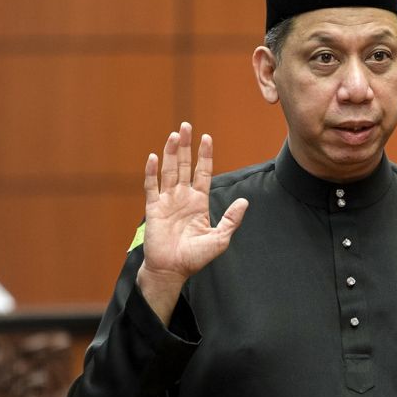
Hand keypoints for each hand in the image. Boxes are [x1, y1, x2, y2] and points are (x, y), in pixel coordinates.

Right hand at [137, 122, 248, 323]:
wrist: (172, 270)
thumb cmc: (195, 257)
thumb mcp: (220, 238)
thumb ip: (231, 219)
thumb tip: (245, 202)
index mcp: (199, 202)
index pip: (203, 172)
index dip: (205, 156)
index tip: (207, 138)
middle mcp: (182, 197)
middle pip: (184, 165)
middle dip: (186, 146)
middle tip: (186, 126)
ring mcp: (167, 201)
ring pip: (169, 171)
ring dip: (171, 153)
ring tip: (174, 135)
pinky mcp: (153, 209)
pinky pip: (151, 187)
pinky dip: (152, 172)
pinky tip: (153, 158)